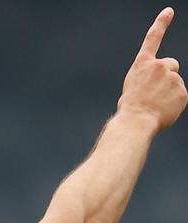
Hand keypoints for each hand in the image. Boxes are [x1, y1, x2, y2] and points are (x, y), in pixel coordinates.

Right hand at [118, 7, 187, 132]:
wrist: (135, 123)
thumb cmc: (129, 110)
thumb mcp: (132, 88)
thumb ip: (146, 79)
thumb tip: (158, 87)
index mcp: (143, 64)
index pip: (153, 38)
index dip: (161, 23)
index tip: (169, 11)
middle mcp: (159, 66)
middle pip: (171, 65)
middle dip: (168, 75)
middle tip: (156, 93)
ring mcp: (172, 78)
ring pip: (176, 83)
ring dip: (169, 93)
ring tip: (156, 106)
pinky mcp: (182, 92)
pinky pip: (181, 97)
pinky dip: (175, 104)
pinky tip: (163, 111)